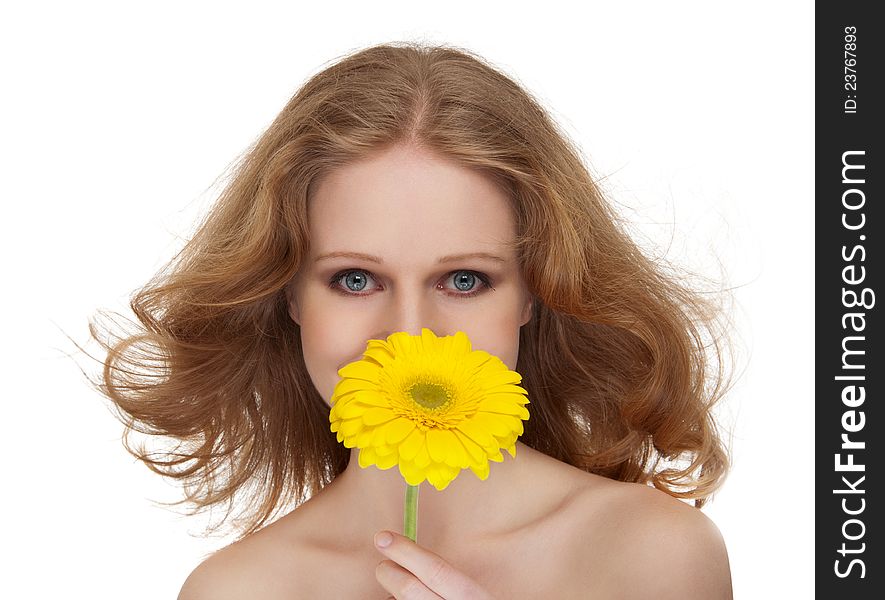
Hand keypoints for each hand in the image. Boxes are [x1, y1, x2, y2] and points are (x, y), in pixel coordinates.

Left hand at [374, 530, 495, 599]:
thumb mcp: (474, 596)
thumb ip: (449, 582)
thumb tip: (406, 559)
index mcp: (475, 599)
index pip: (436, 571)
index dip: (406, 552)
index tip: (382, 538)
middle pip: (409, 589)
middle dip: (388, 572)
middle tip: (384, 567)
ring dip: (391, 596)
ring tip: (399, 593)